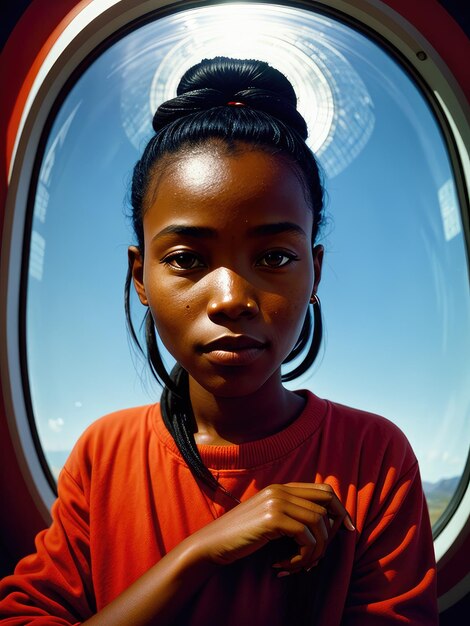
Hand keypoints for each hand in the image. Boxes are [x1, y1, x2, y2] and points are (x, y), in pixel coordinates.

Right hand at [187, 482, 354, 574]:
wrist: (212, 544)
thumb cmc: (242, 538)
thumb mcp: (270, 521)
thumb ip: (292, 515)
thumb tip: (325, 527)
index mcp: (282, 488)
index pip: (324, 491)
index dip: (340, 510)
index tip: (348, 531)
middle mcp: (281, 490)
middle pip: (327, 502)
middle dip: (335, 529)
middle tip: (324, 553)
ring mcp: (277, 501)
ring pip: (319, 523)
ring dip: (315, 551)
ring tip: (299, 566)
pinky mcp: (273, 518)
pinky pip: (306, 538)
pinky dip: (302, 558)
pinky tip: (284, 567)